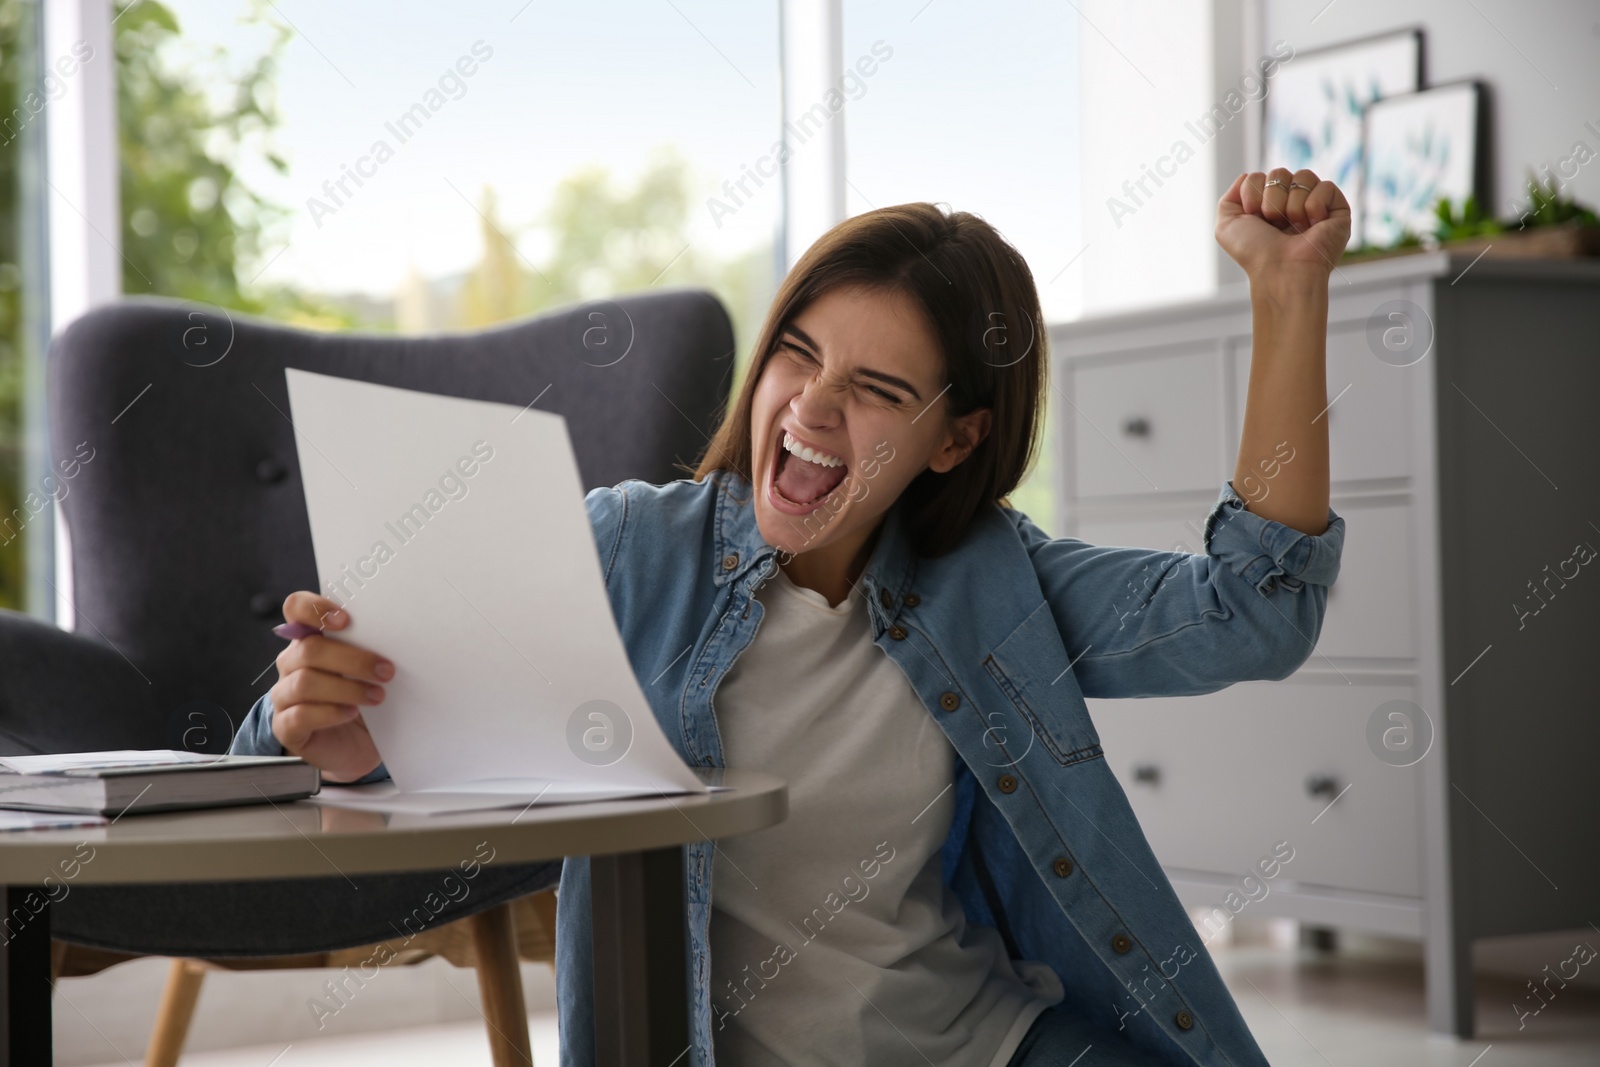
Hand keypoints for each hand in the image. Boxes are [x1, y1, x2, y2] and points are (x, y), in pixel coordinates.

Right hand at [268, 592, 390, 782]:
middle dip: (353, 659)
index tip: (347, 620)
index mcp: (309, 639)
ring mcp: (284, 696)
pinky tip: (352, 713)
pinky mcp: (286, 727)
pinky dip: (330, 713)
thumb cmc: (363, 699)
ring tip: (377, 696)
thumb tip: (399, 633)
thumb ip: (370, 648)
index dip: (315, 609)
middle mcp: (291, 663)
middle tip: (386, 670)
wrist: (356, 745)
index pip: (296, 609)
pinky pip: (300, 715)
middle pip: (309, 649)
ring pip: (304, 682)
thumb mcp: (369, 670)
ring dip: (347, 688)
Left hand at [1216, 169, 1350, 281]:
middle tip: (1274, 224)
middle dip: (1271, 199)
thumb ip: (1229, 198)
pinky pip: (1326, 186)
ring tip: (1294, 226)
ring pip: (1303, 175)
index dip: (1252, 194)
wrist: (1281, 271)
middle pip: (1279, 173)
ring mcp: (1315, 206)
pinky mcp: (1338, 210)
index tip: (1255, 218)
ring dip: (1291, 204)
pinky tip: (1313, 226)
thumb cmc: (1255, 253)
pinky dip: (1314, 206)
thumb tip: (1247, 175)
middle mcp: (1291, 204)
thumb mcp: (1226, 226)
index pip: (1258, 177)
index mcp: (1267, 207)